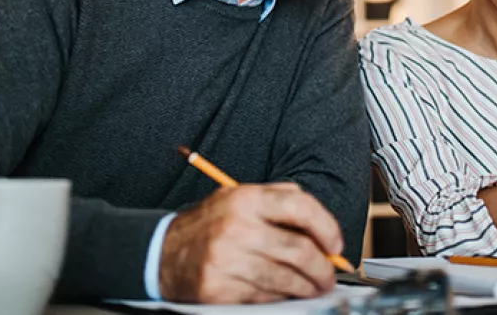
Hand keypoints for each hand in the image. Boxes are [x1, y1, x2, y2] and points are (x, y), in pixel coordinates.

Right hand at [157, 182, 342, 303]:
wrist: (161, 253)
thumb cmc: (208, 226)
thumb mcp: (238, 198)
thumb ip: (279, 200)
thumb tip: (322, 224)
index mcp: (245, 199)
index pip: (301, 207)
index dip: (327, 227)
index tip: (335, 245)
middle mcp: (236, 226)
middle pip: (299, 250)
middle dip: (323, 268)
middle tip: (329, 276)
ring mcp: (226, 259)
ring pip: (286, 278)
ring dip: (307, 287)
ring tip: (314, 287)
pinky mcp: (219, 288)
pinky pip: (265, 296)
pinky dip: (282, 297)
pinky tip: (286, 293)